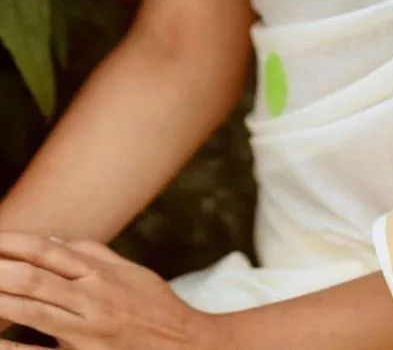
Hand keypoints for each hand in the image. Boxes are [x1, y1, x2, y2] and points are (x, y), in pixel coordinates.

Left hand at [0, 233, 212, 348]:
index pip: (46, 252)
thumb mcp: (128, 272)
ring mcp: (87, 332)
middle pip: (34, 278)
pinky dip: (14, 348)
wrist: (185, 348)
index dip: (13, 243)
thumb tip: (51, 242)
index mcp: (100, 273)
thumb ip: (91, 255)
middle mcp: (91, 298)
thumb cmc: (155, 307)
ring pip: (33, 311)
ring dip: (1, 297)